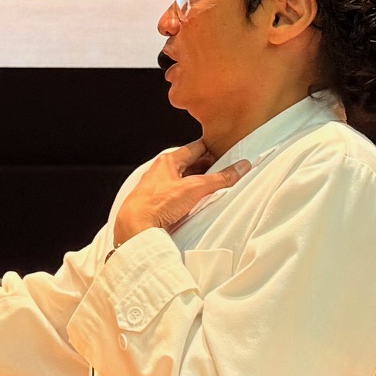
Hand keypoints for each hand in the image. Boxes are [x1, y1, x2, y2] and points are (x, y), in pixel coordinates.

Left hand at [112, 140, 246, 241]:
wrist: (135, 227)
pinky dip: (190, 196)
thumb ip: (220, 178)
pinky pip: (178, 195)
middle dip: (209, 168)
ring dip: (199, 183)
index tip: (229, 152)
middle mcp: (162, 171)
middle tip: (227, 172)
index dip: (214, 149)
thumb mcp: (194, 188)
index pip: (196, 148)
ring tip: (216, 188)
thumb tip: (240, 168)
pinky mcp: (157, 203)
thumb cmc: (157, 204)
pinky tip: (197, 203)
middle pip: (191, 165)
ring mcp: (159, 187)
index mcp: (168, 160)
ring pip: (185, 180)